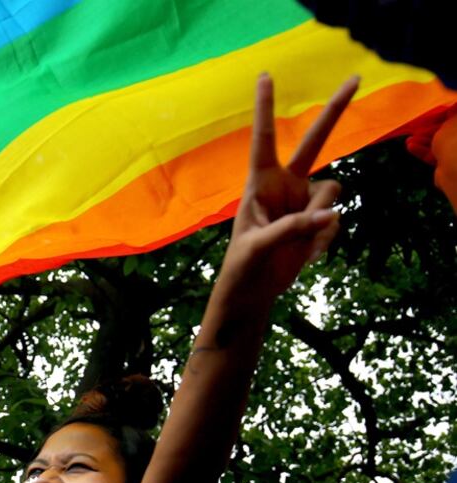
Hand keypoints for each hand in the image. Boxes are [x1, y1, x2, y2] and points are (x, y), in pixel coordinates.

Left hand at [216, 74, 358, 309]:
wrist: (254, 291)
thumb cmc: (243, 266)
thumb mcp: (257, 247)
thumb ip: (291, 229)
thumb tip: (331, 215)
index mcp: (260, 182)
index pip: (264, 138)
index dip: (266, 108)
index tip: (265, 76)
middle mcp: (286, 184)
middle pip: (315, 141)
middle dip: (335, 110)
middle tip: (355, 78)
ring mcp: (305, 200)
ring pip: (332, 193)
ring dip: (318, 219)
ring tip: (294, 243)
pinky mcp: (319, 219)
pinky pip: (335, 219)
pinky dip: (322, 239)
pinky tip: (302, 254)